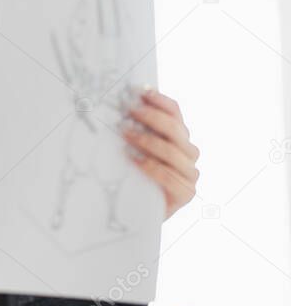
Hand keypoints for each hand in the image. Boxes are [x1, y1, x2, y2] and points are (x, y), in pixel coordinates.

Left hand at [122, 87, 199, 220]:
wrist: (138, 215)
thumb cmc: (134, 178)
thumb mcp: (133, 150)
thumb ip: (134, 131)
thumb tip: (116, 106)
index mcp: (179, 137)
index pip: (175, 113)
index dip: (159, 100)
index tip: (139, 91)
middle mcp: (189, 153)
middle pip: (174, 129)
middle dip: (151, 117)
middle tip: (128, 110)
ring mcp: (190, 173)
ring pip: (173, 151)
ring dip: (148, 140)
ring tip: (125, 133)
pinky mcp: (186, 193)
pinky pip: (170, 176)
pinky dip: (152, 166)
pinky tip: (134, 158)